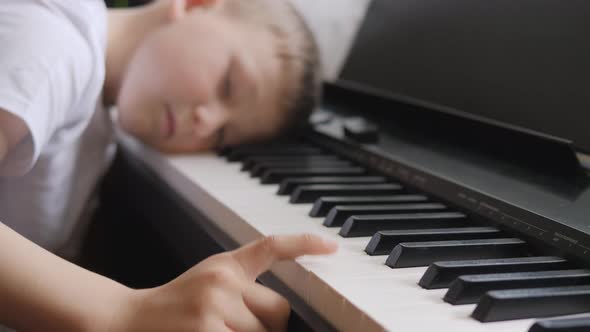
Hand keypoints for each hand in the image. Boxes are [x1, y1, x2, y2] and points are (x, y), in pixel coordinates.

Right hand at [112, 234, 337, 331]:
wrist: (128, 319)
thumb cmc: (176, 306)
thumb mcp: (209, 282)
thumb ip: (243, 287)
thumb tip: (282, 314)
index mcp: (225, 265)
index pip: (271, 246)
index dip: (305, 244)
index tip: (333, 246)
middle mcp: (222, 281)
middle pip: (280, 310)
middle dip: (272, 327)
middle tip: (243, 328)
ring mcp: (214, 308)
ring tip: (220, 330)